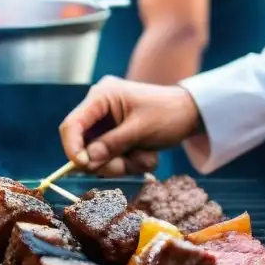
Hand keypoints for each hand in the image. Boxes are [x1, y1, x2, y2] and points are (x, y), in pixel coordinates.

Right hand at [59, 76, 202, 176]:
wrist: (192, 112)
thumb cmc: (169, 113)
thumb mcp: (141, 130)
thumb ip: (112, 144)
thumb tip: (86, 161)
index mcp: (101, 97)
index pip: (72, 125)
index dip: (73, 148)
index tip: (84, 166)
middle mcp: (98, 108)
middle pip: (83, 145)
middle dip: (105, 161)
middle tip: (127, 167)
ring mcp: (105, 123)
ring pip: (97, 155)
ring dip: (120, 164)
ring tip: (145, 157)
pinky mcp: (113, 135)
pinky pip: (110, 157)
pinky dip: (127, 162)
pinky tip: (145, 154)